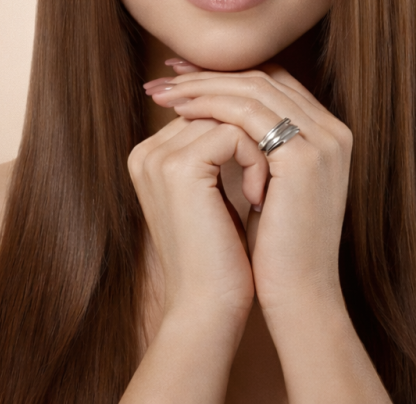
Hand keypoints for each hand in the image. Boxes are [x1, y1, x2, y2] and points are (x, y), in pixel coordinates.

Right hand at [127, 113, 266, 323]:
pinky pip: (233, 133)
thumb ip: (216, 152)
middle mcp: (147, 152)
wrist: (208, 308)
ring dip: (258, 148)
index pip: (207, 112)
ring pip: (228, 116)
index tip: (261, 172)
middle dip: (251, 136)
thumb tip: (249, 111)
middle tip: (268, 177)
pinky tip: (257, 197)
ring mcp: (158, 158)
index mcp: (151, 156)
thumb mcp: (215, 193)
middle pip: (216, 108)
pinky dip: (256, 160)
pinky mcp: (179, 167)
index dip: (243, 134)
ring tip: (263, 190)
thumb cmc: (221, 255)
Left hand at [146, 63, 352, 314]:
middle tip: (169, 74)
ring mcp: (322, 141)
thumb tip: (214, 117)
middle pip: (263, 76)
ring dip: (204, 86)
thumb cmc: (278, 247)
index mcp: (328, 133)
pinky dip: (211, 106)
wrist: (299, 295)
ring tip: (167, 93)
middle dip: (210, 73)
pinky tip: (182, 111)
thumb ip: (260, 145)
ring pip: (254, 87)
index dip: (228, 73)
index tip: (187, 75)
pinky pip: (248, 113)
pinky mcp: (304, 158)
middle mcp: (332, 130)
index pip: (274, 81)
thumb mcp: (273, 183)